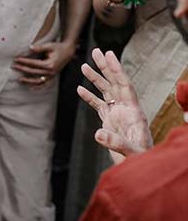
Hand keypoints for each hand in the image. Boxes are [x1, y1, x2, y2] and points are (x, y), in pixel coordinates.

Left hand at [12, 40, 74, 84]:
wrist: (68, 51)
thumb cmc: (58, 48)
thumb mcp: (49, 46)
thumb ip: (39, 48)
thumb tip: (30, 48)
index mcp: (49, 64)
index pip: (33, 64)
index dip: (24, 61)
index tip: (16, 59)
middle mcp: (51, 72)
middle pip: (34, 72)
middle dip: (23, 69)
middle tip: (13, 66)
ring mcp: (52, 75)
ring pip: (38, 81)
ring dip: (28, 81)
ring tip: (19, 79)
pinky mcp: (52, 76)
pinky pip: (45, 84)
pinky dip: (38, 87)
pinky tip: (31, 88)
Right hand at [77, 48, 151, 163]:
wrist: (140, 169)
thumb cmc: (139, 160)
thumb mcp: (130, 152)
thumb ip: (115, 141)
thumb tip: (97, 133)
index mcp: (133, 112)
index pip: (124, 85)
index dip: (116, 70)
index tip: (109, 55)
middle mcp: (126, 110)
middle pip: (115, 83)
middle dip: (106, 67)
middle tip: (96, 51)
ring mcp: (118, 115)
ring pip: (107, 92)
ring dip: (96, 78)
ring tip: (85, 65)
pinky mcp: (111, 122)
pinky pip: (99, 105)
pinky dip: (90, 97)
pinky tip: (80, 89)